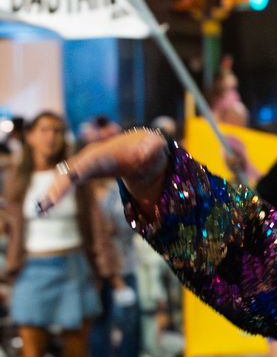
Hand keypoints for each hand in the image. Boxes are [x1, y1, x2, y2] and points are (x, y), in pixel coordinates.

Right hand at [38, 129, 168, 218]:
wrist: (141, 149)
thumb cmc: (148, 150)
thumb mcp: (154, 148)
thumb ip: (153, 148)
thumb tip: (152, 147)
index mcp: (105, 153)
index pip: (88, 163)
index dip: (78, 172)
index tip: (70, 181)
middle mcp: (89, 157)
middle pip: (70, 171)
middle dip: (58, 186)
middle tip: (46, 205)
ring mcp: (85, 165)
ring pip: (65, 178)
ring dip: (53, 192)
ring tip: (42, 209)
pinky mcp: (84, 173)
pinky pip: (68, 184)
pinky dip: (56, 194)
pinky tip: (45, 208)